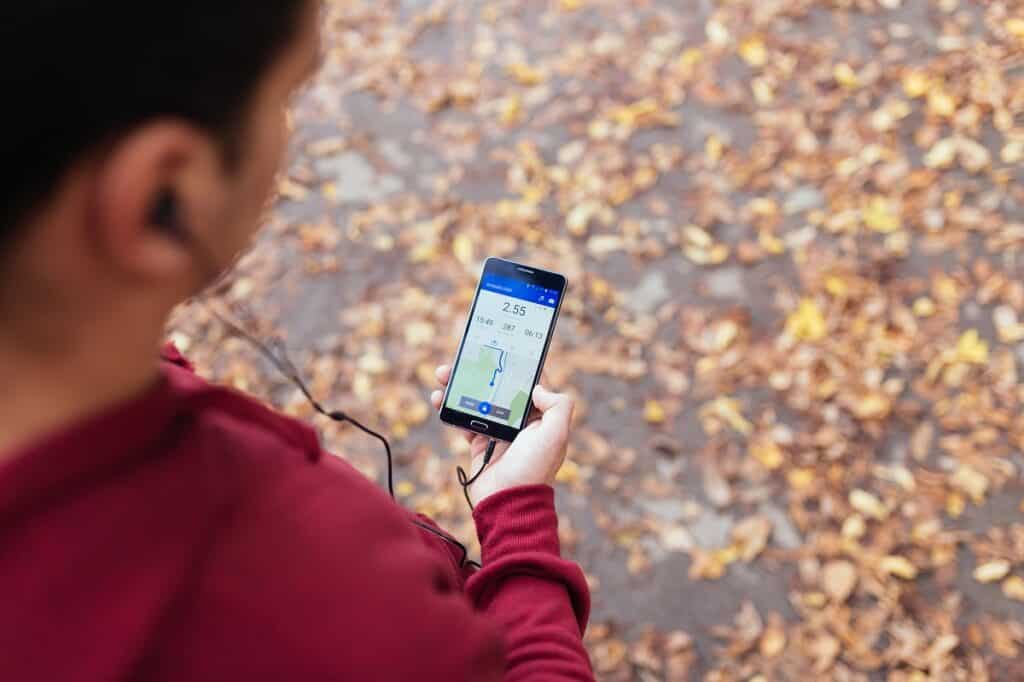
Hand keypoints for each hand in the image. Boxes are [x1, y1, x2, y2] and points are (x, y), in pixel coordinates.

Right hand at [430, 365, 573, 506]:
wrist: (507, 503)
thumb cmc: (533, 470)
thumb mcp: (556, 435)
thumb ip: (558, 405)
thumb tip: (539, 386)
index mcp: (540, 417)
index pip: (531, 382)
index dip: (518, 365)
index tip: (504, 347)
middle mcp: (520, 422)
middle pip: (498, 387)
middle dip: (481, 371)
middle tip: (464, 358)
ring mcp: (498, 431)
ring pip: (477, 400)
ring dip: (459, 385)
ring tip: (443, 375)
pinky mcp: (479, 443)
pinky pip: (462, 420)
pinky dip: (449, 408)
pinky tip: (439, 399)